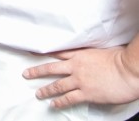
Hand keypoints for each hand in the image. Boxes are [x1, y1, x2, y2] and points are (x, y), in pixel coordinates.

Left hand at [23, 46, 138, 108]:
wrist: (128, 70)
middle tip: (26, 74)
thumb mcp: (101, 50)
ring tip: (38, 94)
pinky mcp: (86, 93)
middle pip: (51, 68)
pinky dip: (60, 102)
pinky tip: (53, 104)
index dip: (43, 52)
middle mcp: (75, 67)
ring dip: (46, 90)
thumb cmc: (120, 59)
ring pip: (57, 86)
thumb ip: (90, 54)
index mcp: (79, 55)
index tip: (31, 52)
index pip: (57, 52)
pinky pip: (69, 99)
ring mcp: (79, 80)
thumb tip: (89, 56)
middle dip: (36, 71)